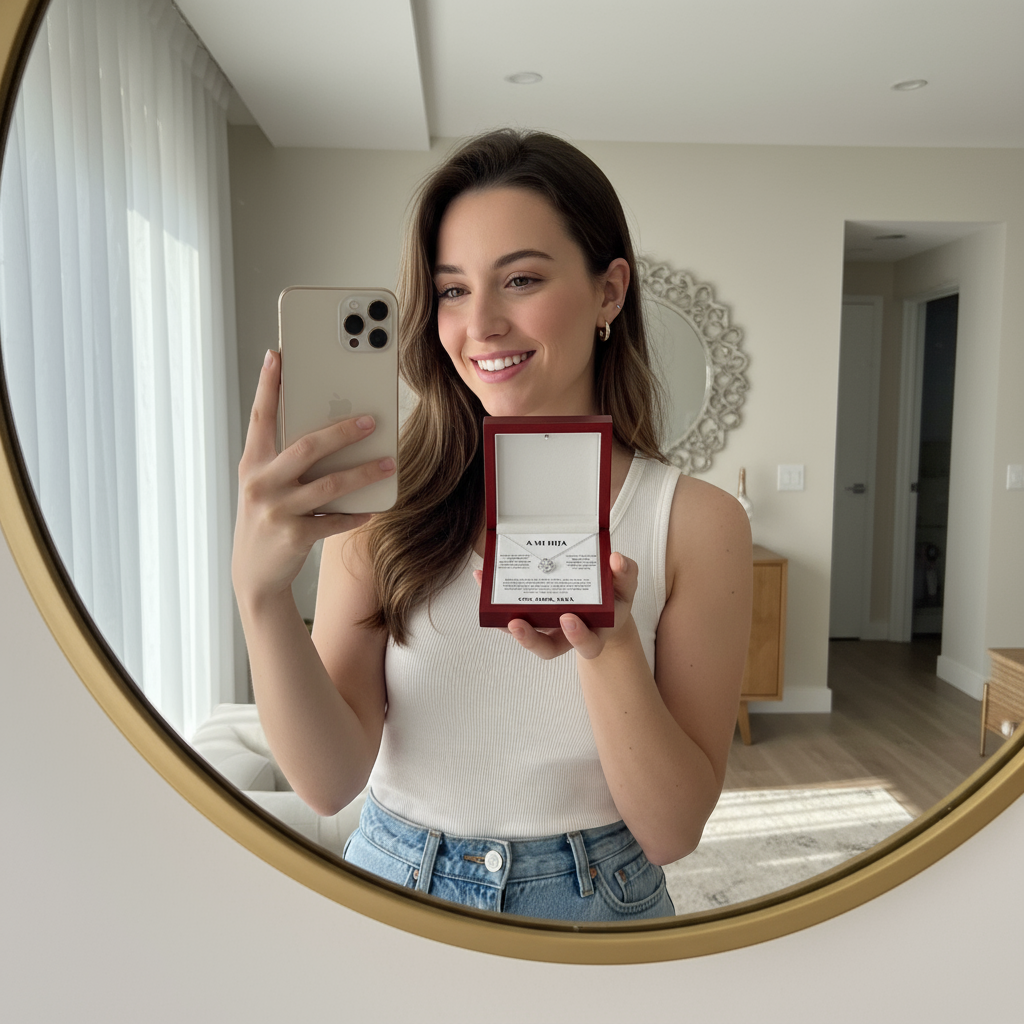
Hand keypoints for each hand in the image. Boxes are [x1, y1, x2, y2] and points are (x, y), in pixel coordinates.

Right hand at [231, 349, 395, 609]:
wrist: (253, 574)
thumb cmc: (266, 517)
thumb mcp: (264, 483)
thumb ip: (285, 457)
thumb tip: (330, 427)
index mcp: (252, 463)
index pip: (261, 416)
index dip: (269, 386)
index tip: (279, 355)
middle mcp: (260, 483)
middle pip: (306, 448)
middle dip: (341, 431)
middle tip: (372, 420)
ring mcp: (276, 510)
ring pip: (328, 485)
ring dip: (363, 473)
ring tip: (389, 464)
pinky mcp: (293, 536)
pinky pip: (333, 520)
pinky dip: (355, 514)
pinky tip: (373, 508)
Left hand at [475, 551, 639, 660]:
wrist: (603, 600)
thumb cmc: (614, 593)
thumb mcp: (626, 583)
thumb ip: (625, 573)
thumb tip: (617, 559)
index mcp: (594, 631)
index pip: (587, 644)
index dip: (577, 637)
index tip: (568, 618)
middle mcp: (566, 635)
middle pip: (547, 648)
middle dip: (531, 640)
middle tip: (518, 624)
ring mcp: (546, 627)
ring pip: (523, 633)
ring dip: (505, 623)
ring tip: (492, 602)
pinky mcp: (529, 615)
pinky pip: (508, 612)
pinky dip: (493, 598)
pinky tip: (481, 575)